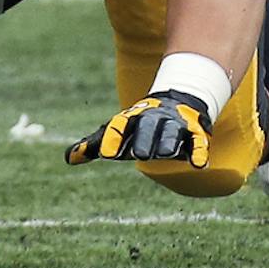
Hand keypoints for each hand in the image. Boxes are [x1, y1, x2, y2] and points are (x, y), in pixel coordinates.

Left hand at [67, 90, 211, 166]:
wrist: (176, 104)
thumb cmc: (140, 125)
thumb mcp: (118, 132)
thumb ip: (95, 144)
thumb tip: (69, 159)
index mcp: (132, 118)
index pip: (119, 125)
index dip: (113, 138)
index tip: (105, 153)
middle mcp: (153, 119)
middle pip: (148, 126)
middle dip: (144, 139)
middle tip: (139, 154)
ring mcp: (174, 125)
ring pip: (172, 131)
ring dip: (168, 141)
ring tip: (165, 152)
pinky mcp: (194, 134)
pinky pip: (198, 142)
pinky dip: (199, 152)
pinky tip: (199, 164)